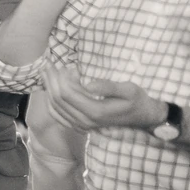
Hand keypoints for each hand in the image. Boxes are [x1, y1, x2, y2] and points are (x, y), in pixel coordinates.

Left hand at [46, 62, 162, 133]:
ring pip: (54, 107)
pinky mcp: (79, 126)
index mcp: (95, 111)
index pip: (67, 94)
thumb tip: (88, 84)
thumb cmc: (137, 100)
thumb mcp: (129, 89)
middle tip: (48, 64)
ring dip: (49, 89)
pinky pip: (57, 115)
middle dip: (51, 80)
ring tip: (46, 73)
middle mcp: (84, 121)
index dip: (61, 78)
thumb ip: (108, 87)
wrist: (143, 117)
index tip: (66, 65)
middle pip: (57, 100)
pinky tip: (49, 89)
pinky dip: (50, 101)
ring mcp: (81, 125)